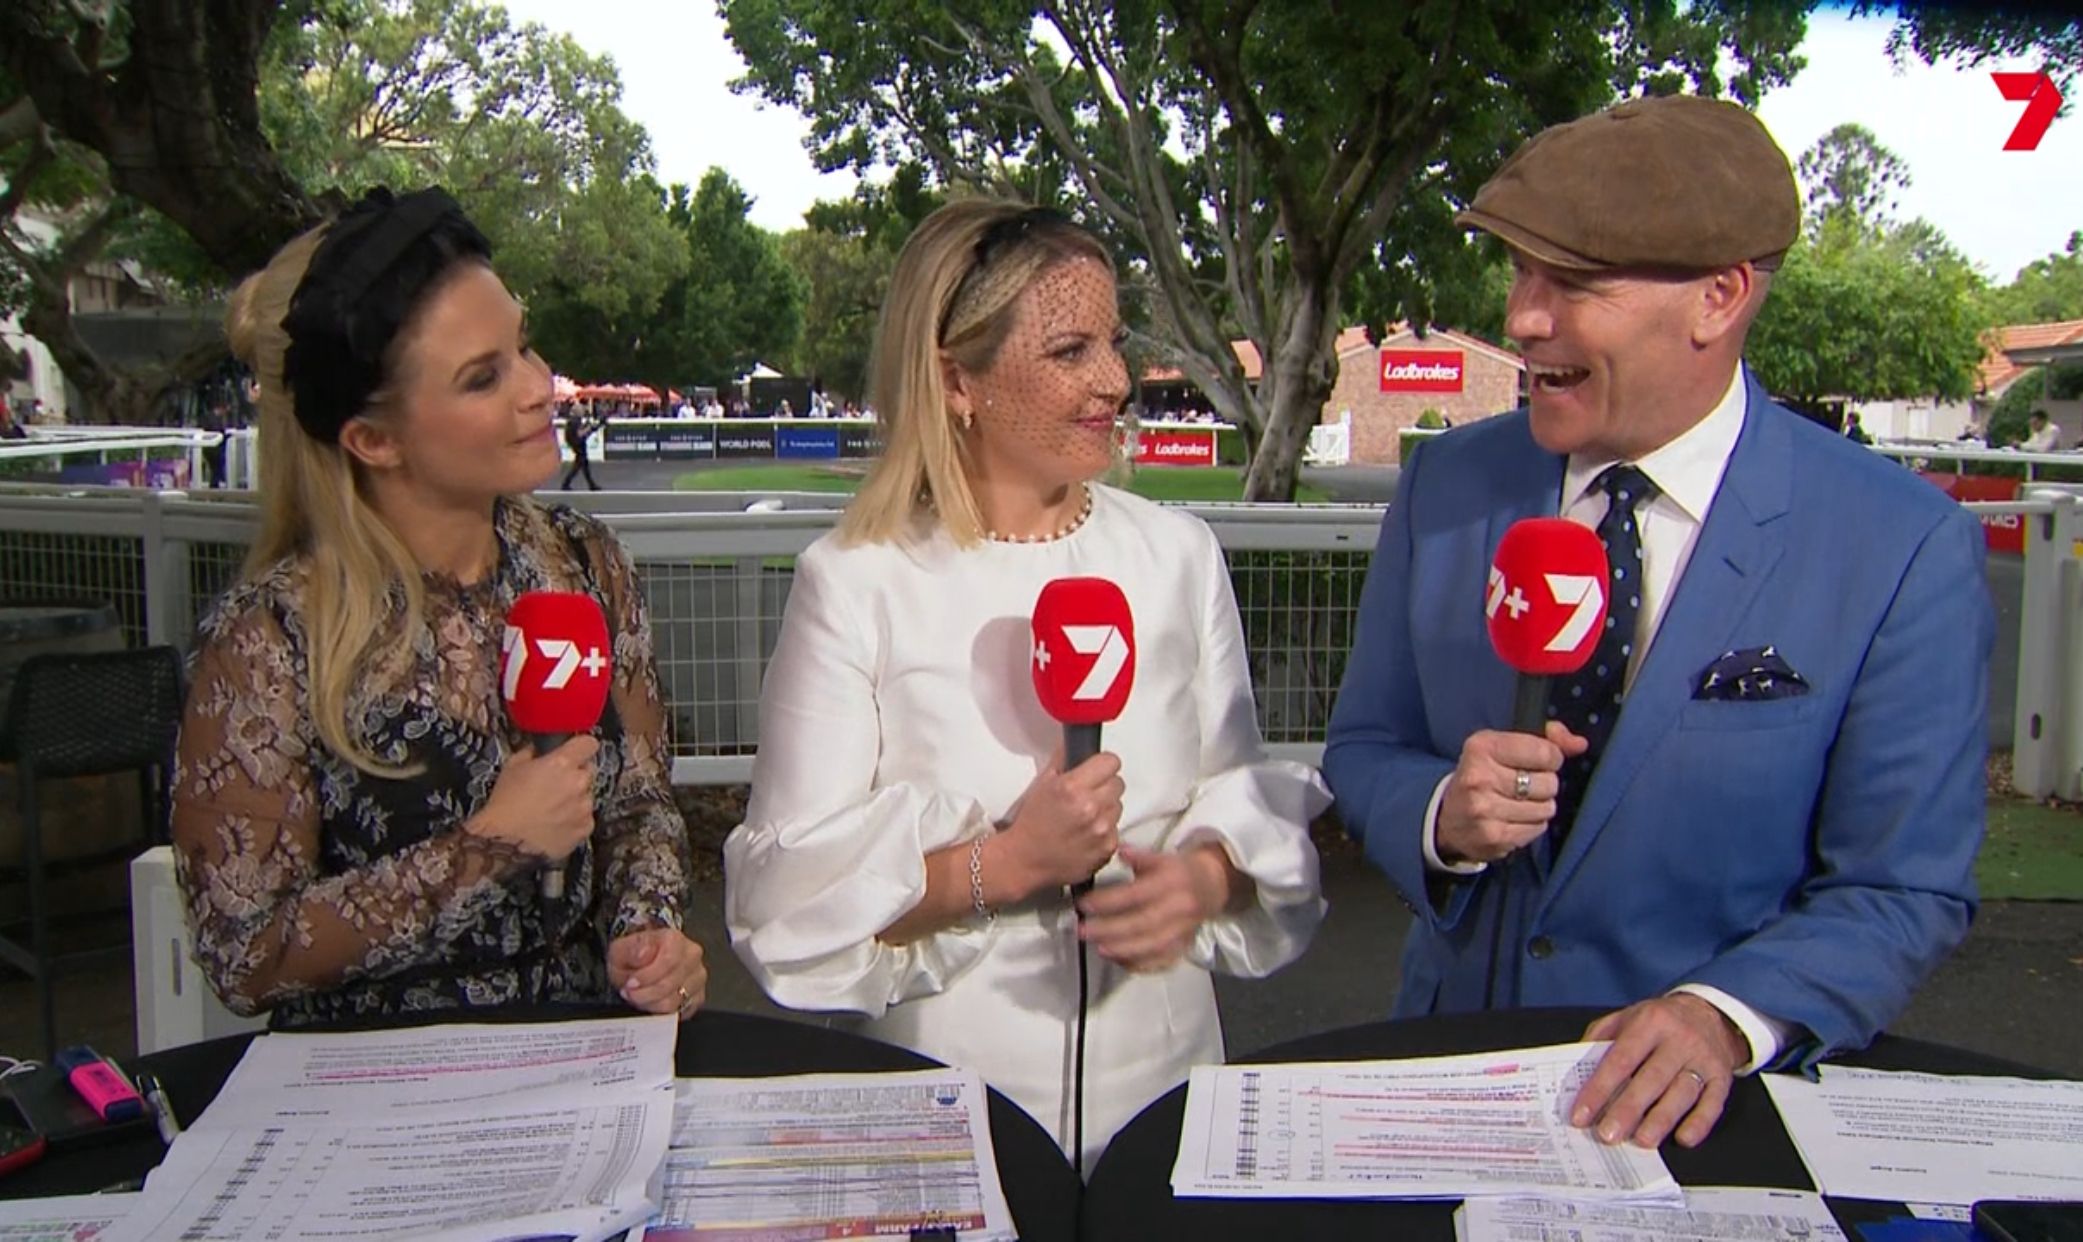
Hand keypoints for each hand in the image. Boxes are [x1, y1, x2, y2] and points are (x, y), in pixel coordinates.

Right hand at [466, 736, 599, 862]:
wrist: (504, 842)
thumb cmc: (505, 805)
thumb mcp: (512, 767)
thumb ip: (532, 753)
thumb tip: (538, 751)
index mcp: (562, 763)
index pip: (589, 744)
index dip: (581, 747)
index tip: (576, 751)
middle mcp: (578, 783)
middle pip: (587, 771)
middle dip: (574, 775)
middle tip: (554, 785)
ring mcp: (584, 807)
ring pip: (586, 795)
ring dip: (574, 799)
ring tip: (551, 808)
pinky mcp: (585, 828)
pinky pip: (585, 818)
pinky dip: (574, 819)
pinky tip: (555, 823)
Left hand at [609, 927, 706, 1015]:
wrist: (640, 964)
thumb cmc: (633, 956)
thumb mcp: (622, 949)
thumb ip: (631, 950)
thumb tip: (643, 953)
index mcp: (676, 940)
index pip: (668, 961)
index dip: (646, 977)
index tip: (630, 983)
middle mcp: (692, 956)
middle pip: (670, 984)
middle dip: (644, 993)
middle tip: (630, 992)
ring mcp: (697, 977)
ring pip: (673, 1001)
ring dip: (650, 1003)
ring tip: (638, 997)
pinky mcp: (698, 997)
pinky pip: (679, 1012)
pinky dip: (660, 1011)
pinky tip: (650, 1002)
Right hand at [996, 748, 1124, 896]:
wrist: (1025, 860)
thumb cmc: (1031, 824)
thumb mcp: (1042, 784)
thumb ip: (1063, 760)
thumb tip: (1076, 744)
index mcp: (1073, 787)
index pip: (1111, 761)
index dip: (1103, 764)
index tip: (1098, 769)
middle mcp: (1090, 807)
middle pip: (1118, 783)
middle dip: (1105, 786)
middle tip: (1088, 794)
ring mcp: (1101, 830)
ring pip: (1119, 806)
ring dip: (1106, 808)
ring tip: (1086, 817)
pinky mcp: (1107, 848)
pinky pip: (1117, 830)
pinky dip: (1105, 831)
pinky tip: (1087, 833)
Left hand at [1076, 844, 1238, 971]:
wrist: (1213, 886)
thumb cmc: (1179, 870)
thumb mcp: (1161, 856)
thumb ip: (1139, 856)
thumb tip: (1119, 851)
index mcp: (1170, 883)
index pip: (1134, 895)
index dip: (1107, 902)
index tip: (1083, 905)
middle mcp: (1178, 909)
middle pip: (1140, 924)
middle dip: (1108, 930)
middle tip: (1082, 930)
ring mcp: (1182, 931)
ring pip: (1151, 946)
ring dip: (1121, 949)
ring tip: (1097, 947)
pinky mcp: (1183, 946)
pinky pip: (1161, 960)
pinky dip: (1139, 963)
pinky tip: (1118, 959)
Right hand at [1435, 723, 1586, 863]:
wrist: (1447, 820)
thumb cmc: (1481, 777)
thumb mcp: (1503, 747)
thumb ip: (1545, 739)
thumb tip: (1579, 744)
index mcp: (1482, 747)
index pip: (1545, 751)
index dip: (1550, 758)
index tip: (1537, 762)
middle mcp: (1481, 777)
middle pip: (1549, 783)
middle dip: (1544, 785)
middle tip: (1522, 786)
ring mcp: (1486, 810)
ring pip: (1546, 808)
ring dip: (1539, 807)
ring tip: (1517, 804)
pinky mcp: (1495, 836)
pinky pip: (1538, 829)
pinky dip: (1532, 825)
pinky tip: (1513, 820)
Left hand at [1570, 994, 1747, 1148]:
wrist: (1709, 1013)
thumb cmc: (1659, 1021)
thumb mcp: (1627, 1017)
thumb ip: (1600, 1039)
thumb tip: (1577, 1074)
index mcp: (1650, 1022)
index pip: (1620, 1059)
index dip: (1599, 1089)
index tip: (1582, 1115)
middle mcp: (1679, 1039)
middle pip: (1651, 1079)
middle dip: (1628, 1109)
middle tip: (1608, 1135)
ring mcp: (1703, 1059)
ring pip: (1682, 1093)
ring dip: (1661, 1120)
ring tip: (1642, 1141)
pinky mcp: (1722, 1077)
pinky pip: (1713, 1103)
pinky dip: (1700, 1123)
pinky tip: (1683, 1139)